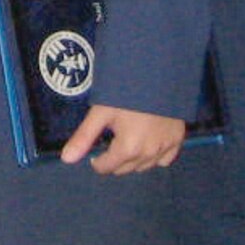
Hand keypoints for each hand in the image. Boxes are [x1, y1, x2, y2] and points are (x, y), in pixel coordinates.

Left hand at [61, 104, 185, 173]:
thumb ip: (84, 137)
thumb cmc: (126, 92)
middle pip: (125, 169)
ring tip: (127, 142)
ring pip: (144, 166)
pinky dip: (155, 157)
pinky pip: (164, 160)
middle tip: (111, 142)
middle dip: (114, 160)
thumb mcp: (101, 112)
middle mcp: (148, 154)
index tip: (96, 153)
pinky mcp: (178, 140)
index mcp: (128, 149)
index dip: (98, 162)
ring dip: (133, 160)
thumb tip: (66, 159)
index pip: (107, 167)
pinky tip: (148, 144)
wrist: (158, 75)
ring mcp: (165, 148)